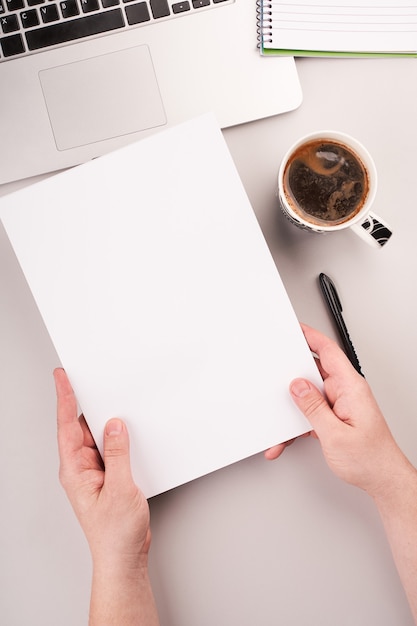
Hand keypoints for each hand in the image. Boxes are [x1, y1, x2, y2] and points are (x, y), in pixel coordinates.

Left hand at [54, 368, 150, 570]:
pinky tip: (126, 429)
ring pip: (97, 436)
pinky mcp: (108, 475)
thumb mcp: (120, 488)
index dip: (65, 398)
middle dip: (86, 402)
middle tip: (89, 377)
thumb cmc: (115, 533)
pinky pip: (110, 448)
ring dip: (105, 420)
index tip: (62, 377)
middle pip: (81, 427)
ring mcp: (94, 472)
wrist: (123, 557)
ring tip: (112, 399)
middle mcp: (81, 468)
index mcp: (74, 470)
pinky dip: (117, 436)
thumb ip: (118, 454)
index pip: (67, 426)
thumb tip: (116, 425)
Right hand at [266, 324, 404, 497]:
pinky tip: (288, 438)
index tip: (294, 329)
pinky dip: (298, 424)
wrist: (382, 480)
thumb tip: (297, 386)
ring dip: (294, 410)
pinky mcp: (335, 417)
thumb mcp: (334, 434)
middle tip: (275, 377)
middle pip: (314, 372)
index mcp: (351, 387)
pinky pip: (312, 413)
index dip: (310, 336)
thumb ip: (313, 407)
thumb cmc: (370, 459)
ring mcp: (341, 405)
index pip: (328, 352)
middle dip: (292, 376)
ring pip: (309, 396)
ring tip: (282, 422)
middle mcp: (347, 392)